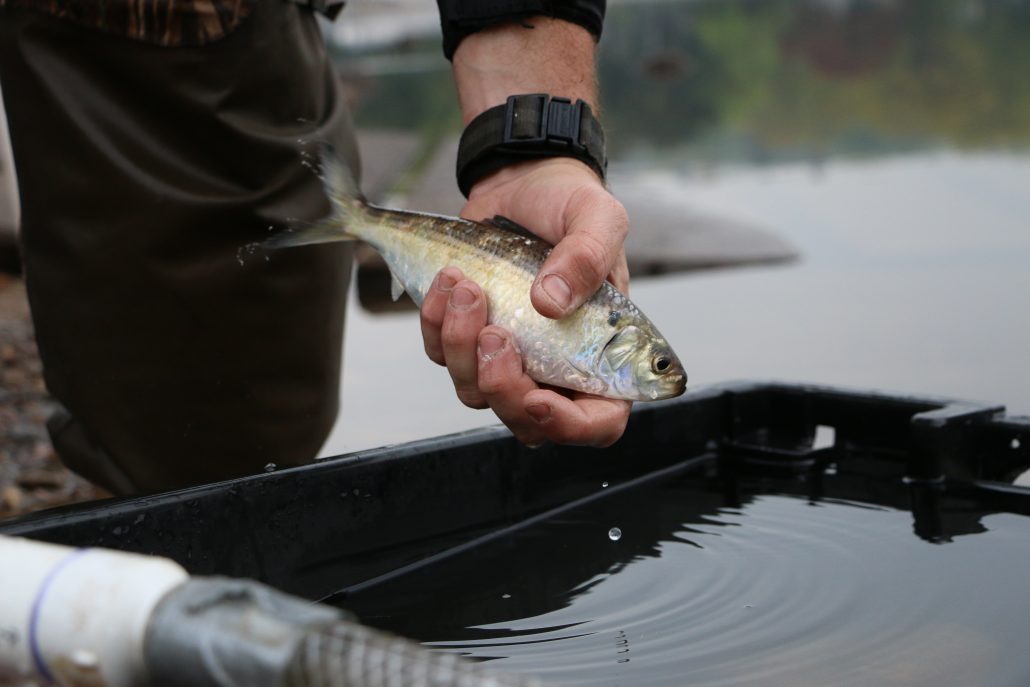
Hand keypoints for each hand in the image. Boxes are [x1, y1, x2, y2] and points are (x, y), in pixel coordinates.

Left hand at [419, 158, 631, 446]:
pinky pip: (442, 355)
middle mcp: (556, 366)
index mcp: (602, 353)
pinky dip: (435, 324)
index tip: (535, 398)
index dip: (567, 425)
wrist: (523, 180)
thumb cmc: (571, 203)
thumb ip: (587, 256)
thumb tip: (550, 303)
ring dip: (461, 346)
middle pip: (527, 421)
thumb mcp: (597, 217)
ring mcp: (510, 356)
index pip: (599, 421)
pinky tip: (446, 282)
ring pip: (476, 392)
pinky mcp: (468, 337)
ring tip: (464, 285)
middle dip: (500, 386)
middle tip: (493, 332)